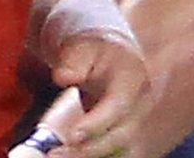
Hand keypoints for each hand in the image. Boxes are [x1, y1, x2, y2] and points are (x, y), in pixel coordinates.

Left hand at [44, 33, 150, 157]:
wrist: (107, 54)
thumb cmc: (93, 49)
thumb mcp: (81, 46)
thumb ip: (72, 60)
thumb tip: (63, 77)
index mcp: (131, 79)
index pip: (118, 107)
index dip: (97, 124)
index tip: (73, 135)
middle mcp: (139, 105)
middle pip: (120, 136)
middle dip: (87, 150)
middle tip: (55, 155)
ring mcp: (134, 122)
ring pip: (118, 151)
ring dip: (88, 157)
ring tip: (57, 157)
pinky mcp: (123, 135)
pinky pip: (111, 153)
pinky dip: (91, 157)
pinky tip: (67, 157)